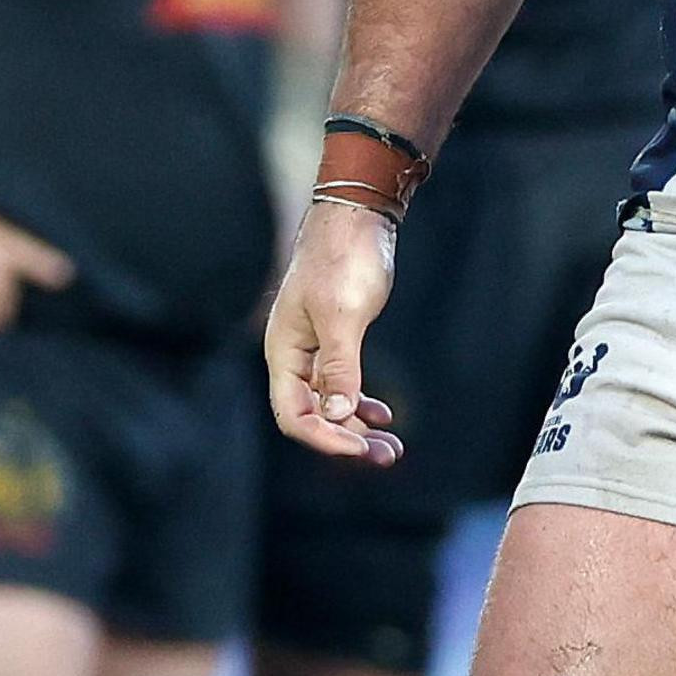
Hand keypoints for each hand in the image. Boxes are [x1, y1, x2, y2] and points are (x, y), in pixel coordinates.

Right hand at [266, 199, 403, 463]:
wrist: (356, 218)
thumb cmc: (343, 259)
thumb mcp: (343, 314)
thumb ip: (340, 366)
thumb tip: (337, 412)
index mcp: (284, 353)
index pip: (293, 416)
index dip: (325, 438)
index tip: (360, 447)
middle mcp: (294, 358)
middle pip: (313, 417)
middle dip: (347, 440)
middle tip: (387, 457)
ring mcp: (314, 350)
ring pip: (331, 404)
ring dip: (358, 427)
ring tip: (391, 446)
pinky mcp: (336, 340)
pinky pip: (343, 384)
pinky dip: (361, 402)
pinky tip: (382, 414)